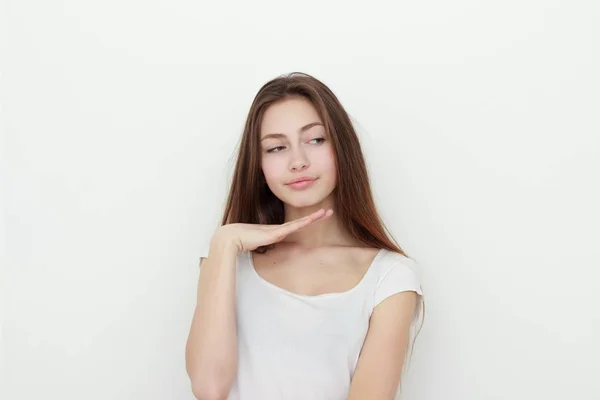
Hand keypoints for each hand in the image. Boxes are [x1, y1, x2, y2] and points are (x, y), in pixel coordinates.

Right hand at [214, 208, 333, 252]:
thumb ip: (264, 248)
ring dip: (313, 218)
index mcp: (277, 232)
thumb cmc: (241, 241)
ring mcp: (278, 230)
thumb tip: (266, 251)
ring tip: (326, 212)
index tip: (318, 216)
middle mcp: (279, 229)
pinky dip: (302, 224)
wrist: (231, 237)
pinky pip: (292, 228)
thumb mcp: (257, 246)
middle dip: (316, 216)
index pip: (297, 226)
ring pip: (300, 223)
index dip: (308, 221)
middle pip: (302, 222)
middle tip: (329, 211)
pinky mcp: (274, 233)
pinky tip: (311, 220)